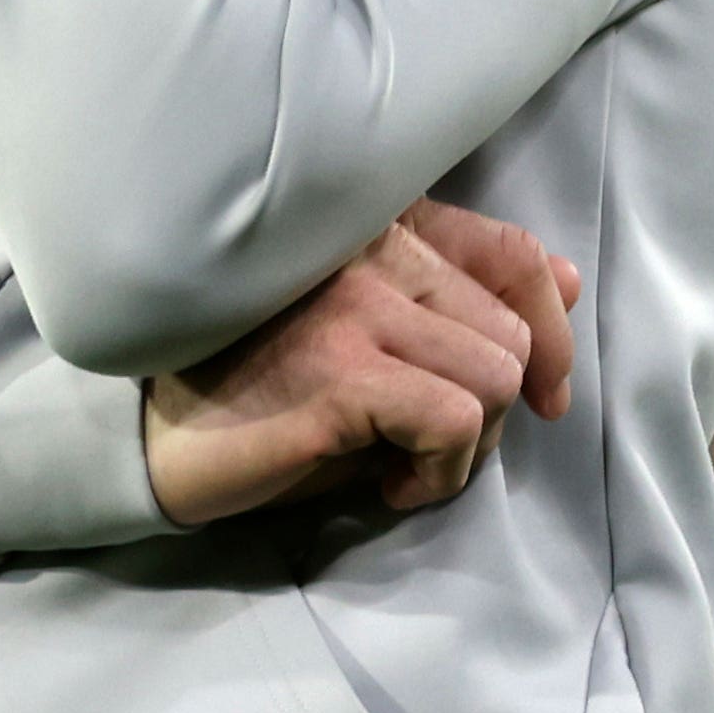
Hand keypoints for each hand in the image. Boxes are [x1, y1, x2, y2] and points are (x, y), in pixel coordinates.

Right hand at [140, 199, 584, 527]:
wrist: (145, 437)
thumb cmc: (255, 387)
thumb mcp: (367, 334)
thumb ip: (458, 301)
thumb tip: (568, 282)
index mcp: (375, 225)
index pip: (511, 253)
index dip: (550, 331)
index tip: (540, 395)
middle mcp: (368, 247)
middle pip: (513, 330)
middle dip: (494, 411)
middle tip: (431, 448)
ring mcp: (354, 305)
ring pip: (496, 376)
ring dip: (469, 445)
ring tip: (406, 466)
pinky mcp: (342, 371)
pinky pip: (454, 422)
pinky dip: (440, 472)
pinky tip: (388, 487)